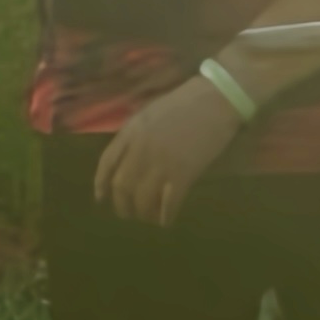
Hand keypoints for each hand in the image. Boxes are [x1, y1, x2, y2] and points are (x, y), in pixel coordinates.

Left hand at [92, 76, 245, 226]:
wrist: (218, 98)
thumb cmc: (188, 101)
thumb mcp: (151, 112)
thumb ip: (137, 133)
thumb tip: (129, 155)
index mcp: (131, 131)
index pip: (107, 163)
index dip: (101, 184)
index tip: (101, 198)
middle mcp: (141, 149)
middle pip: (122, 186)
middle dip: (123, 205)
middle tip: (129, 214)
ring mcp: (161, 162)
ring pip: (142, 198)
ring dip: (144, 213)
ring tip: (149, 219)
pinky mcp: (183, 172)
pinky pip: (168, 202)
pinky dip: (165, 215)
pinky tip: (167, 221)